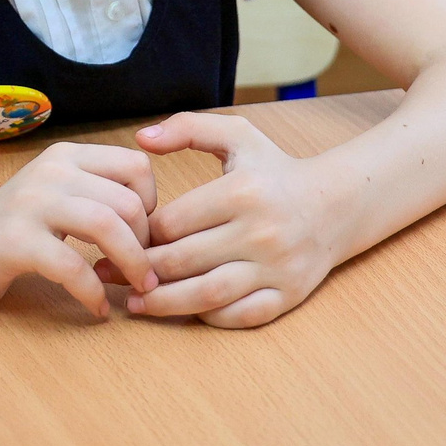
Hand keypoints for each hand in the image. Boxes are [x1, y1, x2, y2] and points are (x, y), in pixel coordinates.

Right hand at [0, 142, 160, 318]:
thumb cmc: (9, 231)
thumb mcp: (54, 197)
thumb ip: (94, 195)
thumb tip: (155, 218)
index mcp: (65, 157)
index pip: (136, 166)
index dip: (152, 204)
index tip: (143, 236)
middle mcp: (50, 171)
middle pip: (127, 201)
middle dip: (147, 244)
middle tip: (146, 273)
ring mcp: (30, 204)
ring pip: (106, 226)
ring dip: (132, 265)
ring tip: (137, 290)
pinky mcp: (14, 241)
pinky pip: (72, 267)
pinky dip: (93, 294)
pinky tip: (97, 310)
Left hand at [126, 112, 343, 328]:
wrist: (335, 204)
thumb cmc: (275, 170)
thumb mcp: (237, 136)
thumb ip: (187, 128)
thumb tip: (140, 137)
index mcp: (242, 191)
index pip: (173, 223)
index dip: (141, 233)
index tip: (125, 235)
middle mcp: (261, 231)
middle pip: (183, 261)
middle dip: (139, 270)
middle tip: (110, 272)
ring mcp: (277, 267)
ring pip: (207, 295)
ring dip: (163, 303)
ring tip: (134, 302)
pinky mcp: (289, 294)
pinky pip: (239, 316)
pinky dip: (208, 317)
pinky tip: (185, 309)